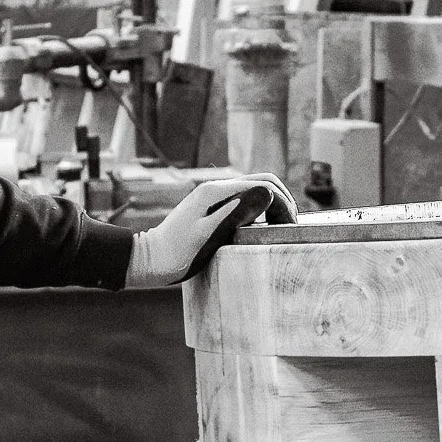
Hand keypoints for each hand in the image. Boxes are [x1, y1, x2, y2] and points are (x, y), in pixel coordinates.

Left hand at [128, 173, 293, 287]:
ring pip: (254, 190)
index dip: (283, 203)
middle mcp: (217, 188)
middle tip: (291, 226)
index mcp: (217, 192)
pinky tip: (262, 228)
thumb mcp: (209, 235)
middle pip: (262, 181)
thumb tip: (266, 193)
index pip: (264, 185)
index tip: (289, 227)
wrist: (150, 259)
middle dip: (282, 200)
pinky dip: (259, 210)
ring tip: (281, 227)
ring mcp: (214, 196)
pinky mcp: (212, 207)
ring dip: (272, 204)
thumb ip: (237, 212)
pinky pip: (243, 200)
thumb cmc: (178, 253)